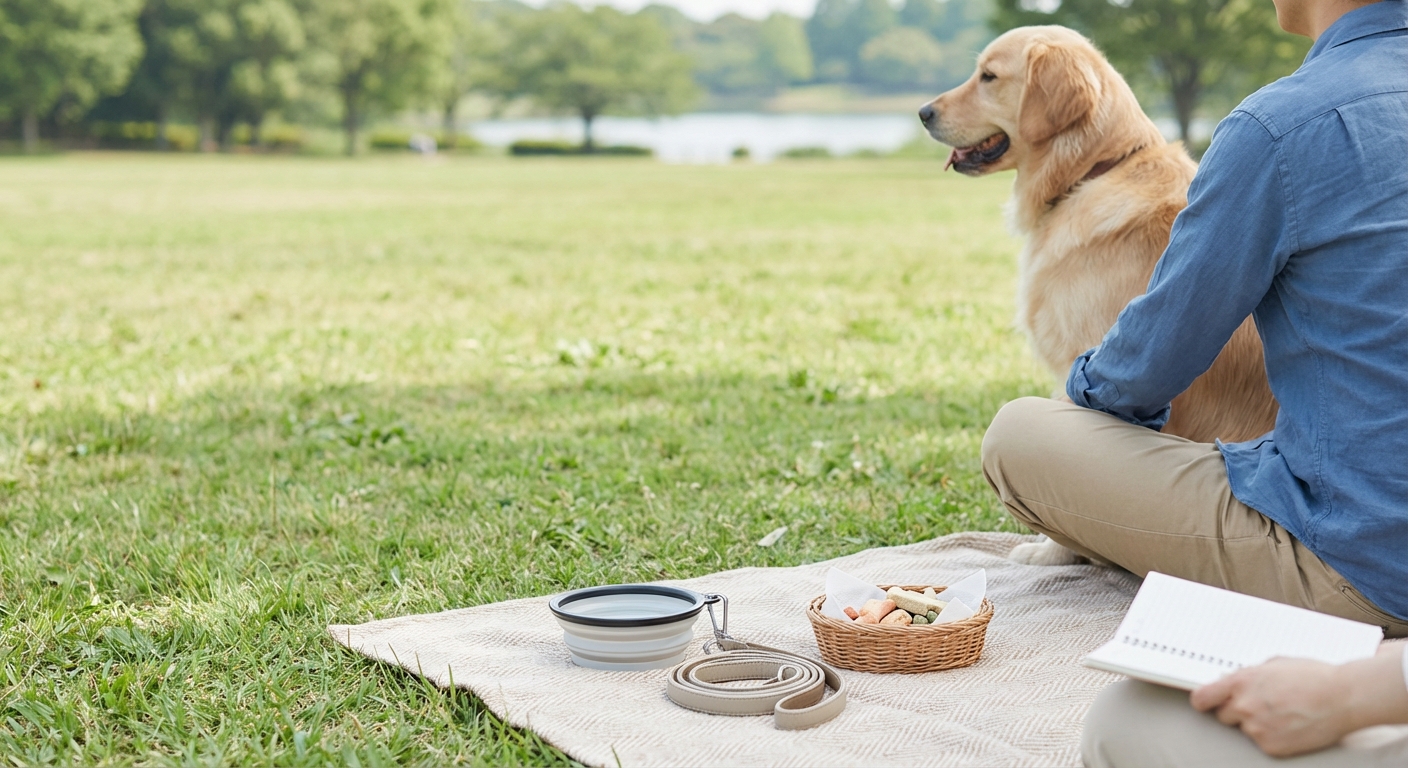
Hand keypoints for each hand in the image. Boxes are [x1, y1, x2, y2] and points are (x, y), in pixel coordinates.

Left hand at [1192, 647, 1407, 757]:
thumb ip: (1249, 676)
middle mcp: (1245, 706)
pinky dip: (1273, 736)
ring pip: (1244, 729)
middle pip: (1222, 715)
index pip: (1202, 697)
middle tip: (1259, 705)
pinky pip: (1262, 742)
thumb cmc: (1314, 677)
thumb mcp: (1274, 665)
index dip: (1203, 700)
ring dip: (1256, 723)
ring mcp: (1257, 728)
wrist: (1343, 698)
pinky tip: (1291, 725)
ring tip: (1283, 713)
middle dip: (1236, 711)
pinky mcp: (1272, 746)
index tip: (1205, 702)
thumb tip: (1234, 682)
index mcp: (1241, 682)